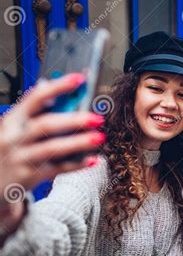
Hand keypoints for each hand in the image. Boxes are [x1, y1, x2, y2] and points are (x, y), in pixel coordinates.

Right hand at [0, 73, 105, 233]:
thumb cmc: (9, 149)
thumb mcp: (15, 128)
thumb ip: (33, 110)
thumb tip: (47, 83)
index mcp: (12, 120)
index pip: (35, 98)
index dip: (58, 87)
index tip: (79, 79)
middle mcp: (13, 138)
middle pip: (45, 125)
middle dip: (73, 120)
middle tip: (97, 118)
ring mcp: (20, 158)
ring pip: (53, 148)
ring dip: (79, 142)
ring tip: (100, 137)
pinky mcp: (29, 176)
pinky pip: (57, 169)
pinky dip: (77, 164)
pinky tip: (93, 159)